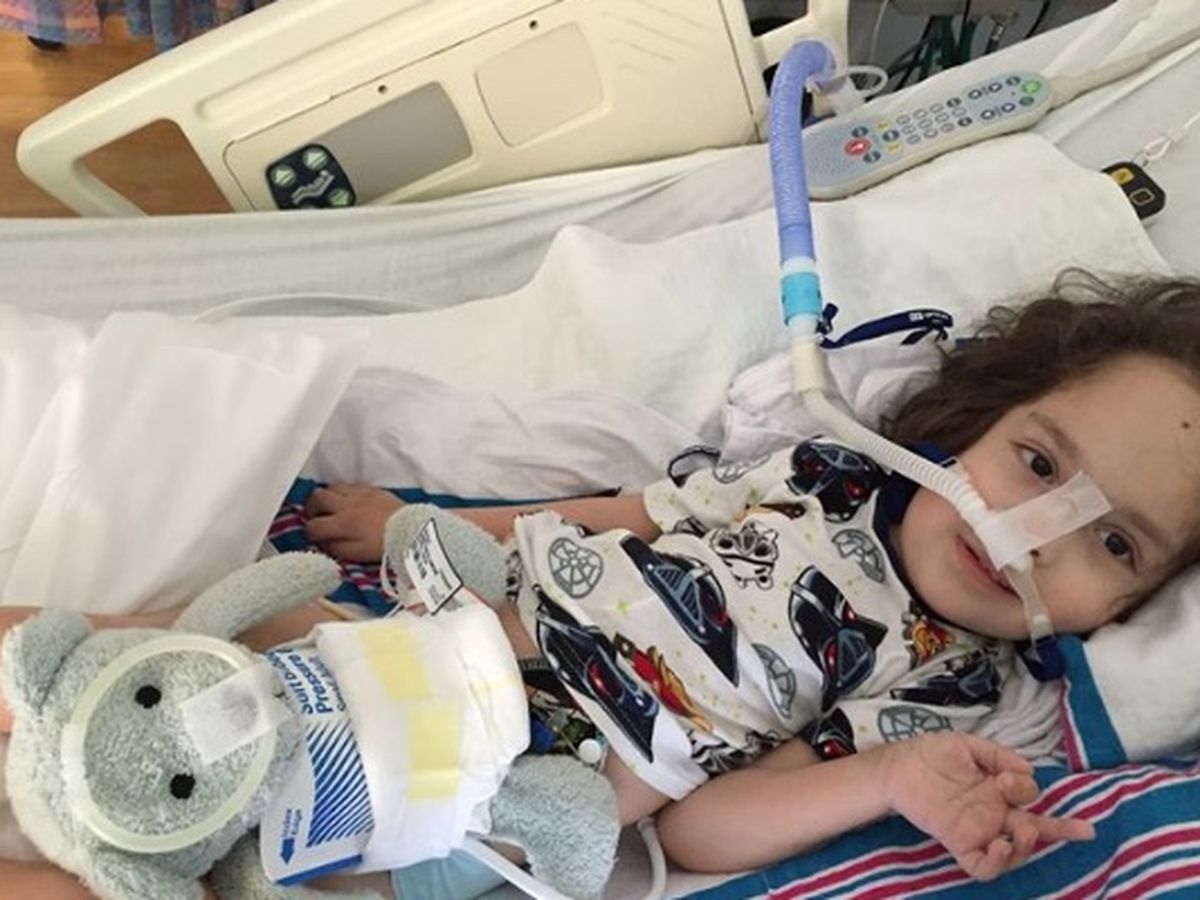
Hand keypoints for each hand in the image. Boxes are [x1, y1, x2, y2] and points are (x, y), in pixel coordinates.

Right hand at [303, 484, 402, 561]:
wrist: (412, 529)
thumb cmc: (386, 544)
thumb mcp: (359, 555)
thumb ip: (337, 549)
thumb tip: (323, 543)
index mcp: (343, 523)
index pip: (314, 525)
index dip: (309, 533)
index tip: (313, 537)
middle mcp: (347, 504)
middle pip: (317, 498)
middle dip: (310, 509)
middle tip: (314, 517)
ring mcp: (359, 494)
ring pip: (331, 487)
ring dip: (326, 497)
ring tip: (329, 508)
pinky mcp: (371, 489)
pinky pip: (350, 485)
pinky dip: (343, 493)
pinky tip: (348, 502)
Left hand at [883, 732, 1094, 880]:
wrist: (898, 765)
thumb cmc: (931, 753)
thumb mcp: (967, 745)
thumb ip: (997, 754)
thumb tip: (1029, 769)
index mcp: (997, 789)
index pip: (1029, 797)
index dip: (1027, 788)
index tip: (1008, 777)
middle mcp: (993, 813)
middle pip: (1035, 829)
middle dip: (1064, 830)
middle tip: (1087, 830)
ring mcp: (977, 829)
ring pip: (1014, 853)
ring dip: (1027, 847)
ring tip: (1025, 830)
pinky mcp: (958, 841)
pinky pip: (983, 865)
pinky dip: (997, 863)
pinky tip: (1000, 844)